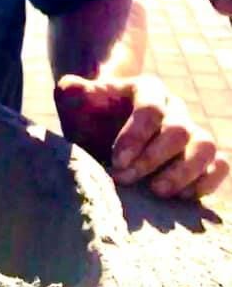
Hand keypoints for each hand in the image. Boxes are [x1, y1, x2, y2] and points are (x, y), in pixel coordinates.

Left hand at [55, 73, 229, 199]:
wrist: (104, 131)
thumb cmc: (89, 116)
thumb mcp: (74, 102)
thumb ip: (71, 90)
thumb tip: (71, 88)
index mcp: (147, 90)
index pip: (150, 109)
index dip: (135, 136)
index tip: (116, 160)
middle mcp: (175, 108)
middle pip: (178, 130)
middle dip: (151, 159)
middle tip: (124, 179)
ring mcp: (191, 132)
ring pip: (205, 147)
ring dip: (184, 173)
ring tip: (157, 192)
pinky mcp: (201, 158)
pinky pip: (220, 165)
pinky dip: (207, 182)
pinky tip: (181, 198)